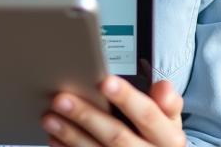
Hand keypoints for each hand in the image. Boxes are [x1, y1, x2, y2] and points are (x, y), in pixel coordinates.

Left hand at [42, 76, 185, 146]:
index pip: (148, 115)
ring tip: (50, 117)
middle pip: (116, 136)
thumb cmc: (159, 136)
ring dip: (71, 135)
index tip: (105, 82)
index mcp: (167, 138)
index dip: (127, 99)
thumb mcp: (170, 120)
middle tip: (61, 99)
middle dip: (87, 116)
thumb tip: (163, 88)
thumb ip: (167, 102)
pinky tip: (55, 137)